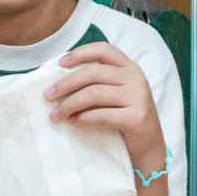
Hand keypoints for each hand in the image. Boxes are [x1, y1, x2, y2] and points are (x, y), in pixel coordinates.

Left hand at [46, 43, 168, 195]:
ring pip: (94, 93)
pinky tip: (72, 122)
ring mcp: (138, 97)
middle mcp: (135, 78)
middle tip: (48, 95)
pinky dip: (82, 118)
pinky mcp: (137, 117)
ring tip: (56, 114)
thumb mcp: (116, 93)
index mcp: (129, 67)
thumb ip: (98, 82)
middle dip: (65, 83)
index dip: (80, 53)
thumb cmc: (125, 117)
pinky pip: (101, 115)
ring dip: (69, 104)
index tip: (60, 63)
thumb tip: (59, 81)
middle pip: (93, 72)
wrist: (148, 146)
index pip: (104, 49)